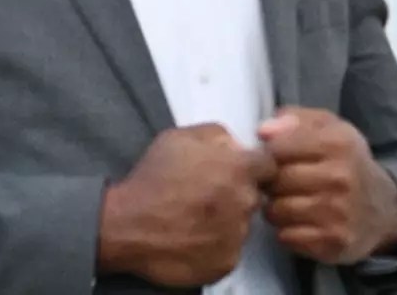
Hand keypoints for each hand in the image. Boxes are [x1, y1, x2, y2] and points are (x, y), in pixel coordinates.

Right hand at [97, 123, 276, 286]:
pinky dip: (216, 244)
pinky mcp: (227, 262)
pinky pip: (229, 249)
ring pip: (241, 224)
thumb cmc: (150, 180)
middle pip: (253, 195)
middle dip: (236, 193)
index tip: (238, 172)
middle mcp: (244, 201)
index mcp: (237, 168)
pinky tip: (192, 236)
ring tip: (194, 217)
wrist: (127, 225)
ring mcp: (237, 234)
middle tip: (206, 195)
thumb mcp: (177, 137)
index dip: (253, 168)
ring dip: (225, 220)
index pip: (269, 166)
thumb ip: (216, 134)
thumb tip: (235, 142)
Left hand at [257, 107, 396, 264]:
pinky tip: (300, 222)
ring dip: (275, 208)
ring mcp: (337, 213)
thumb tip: (263, 131)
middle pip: (275, 180)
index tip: (276, 158)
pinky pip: (285, 236)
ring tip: (290, 201)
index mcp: (337, 143)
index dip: (268, 154)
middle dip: (270, 182)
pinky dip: (286, 230)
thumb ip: (294, 119)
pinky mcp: (333, 242)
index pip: (277, 147)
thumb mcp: (327, 128)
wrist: (382, 208)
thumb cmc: (344, 162)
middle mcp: (340, 178)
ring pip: (275, 210)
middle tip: (281, 183)